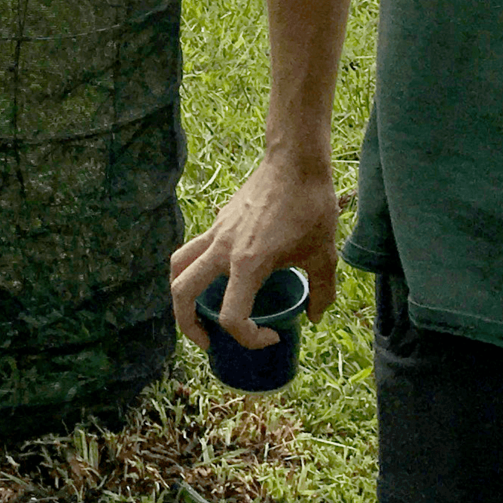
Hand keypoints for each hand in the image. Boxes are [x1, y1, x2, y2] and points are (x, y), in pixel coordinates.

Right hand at [169, 151, 339, 357]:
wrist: (295, 162)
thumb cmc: (311, 207)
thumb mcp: (324, 256)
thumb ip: (321, 292)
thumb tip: (313, 316)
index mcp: (248, 263)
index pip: (231, 316)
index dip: (250, 338)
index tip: (272, 335)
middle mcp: (223, 249)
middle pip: (181, 291)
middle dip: (187, 325)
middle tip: (207, 341)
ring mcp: (216, 231)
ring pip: (178, 265)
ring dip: (180, 294)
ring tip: (196, 311)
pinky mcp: (219, 220)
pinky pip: (195, 248)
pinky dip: (197, 268)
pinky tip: (224, 275)